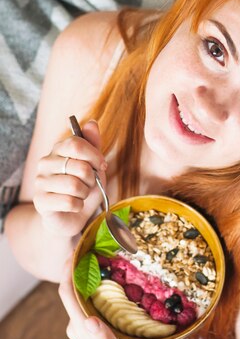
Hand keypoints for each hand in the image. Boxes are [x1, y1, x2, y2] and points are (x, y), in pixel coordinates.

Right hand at [33, 120, 107, 237]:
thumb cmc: (83, 187)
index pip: (77, 144)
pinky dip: (78, 206)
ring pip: (75, 186)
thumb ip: (93, 145)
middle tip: (89, 185)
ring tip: (81, 195)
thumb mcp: (93, 165)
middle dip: (92, 179)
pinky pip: (69, 202)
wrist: (71, 216)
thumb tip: (92, 122)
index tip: (101, 165)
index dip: (95, 156)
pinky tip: (74, 206)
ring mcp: (40, 182)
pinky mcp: (40, 201)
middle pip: (80, 166)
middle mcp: (45, 162)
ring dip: (85, 194)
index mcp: (58, 149)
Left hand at [59, 257, 147, 338]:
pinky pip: (92, 300)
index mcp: (80, 328)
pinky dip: (98, 285)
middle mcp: (78, 324)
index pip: (67, 293)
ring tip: (102, 256)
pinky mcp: (94, 325)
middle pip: (73, 290)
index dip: (68, 271)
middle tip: (92, 247)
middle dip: (79, 268)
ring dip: (89, 276)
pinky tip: (110, 277)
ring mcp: (85, 324)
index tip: (75, 251)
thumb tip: (88, 322)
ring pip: (83, 294)